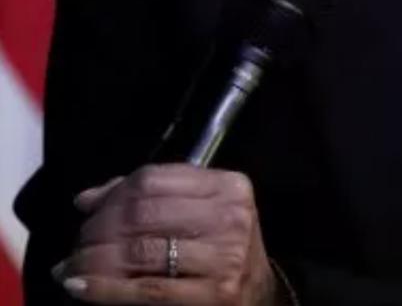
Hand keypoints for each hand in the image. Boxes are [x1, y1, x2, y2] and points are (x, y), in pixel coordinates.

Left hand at [52, 164, 278, 304]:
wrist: (259, 294)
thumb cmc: (221, 249)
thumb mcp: (198, 212)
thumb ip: (148, 199)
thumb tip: (86, 199)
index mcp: (228, 186)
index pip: (153, 179)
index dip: (111, 195)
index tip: (87, 214)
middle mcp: (231, 216)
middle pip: (143, 213)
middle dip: (97, 230)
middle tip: (76, 246)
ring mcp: (226, 256)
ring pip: (140, 251)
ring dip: (93, 260)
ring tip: (70, 268)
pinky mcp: (216, 293)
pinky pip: (146, 289)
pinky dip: (104, 288)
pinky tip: (80, 287)